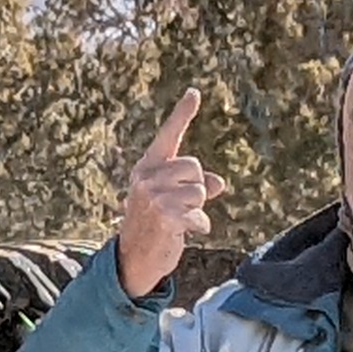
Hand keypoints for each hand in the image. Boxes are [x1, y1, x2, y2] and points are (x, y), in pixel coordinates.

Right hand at [116, 88, 230, 298]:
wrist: (133, 258)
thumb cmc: (154, 224)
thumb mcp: (172, 199)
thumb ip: (195, 186)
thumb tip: (218, 183)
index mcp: (147, 167)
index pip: (168, 136)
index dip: (182, 114)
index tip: (194, 93)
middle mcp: (147, 178)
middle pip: (194, 167)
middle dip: (196, 187)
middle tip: (181, 205)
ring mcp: (153, 197)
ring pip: (199, 191)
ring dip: (197, 209)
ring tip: (181, 220)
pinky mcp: (164, 217)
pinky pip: (199, 214)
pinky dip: (199, 226)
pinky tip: (185, 232)